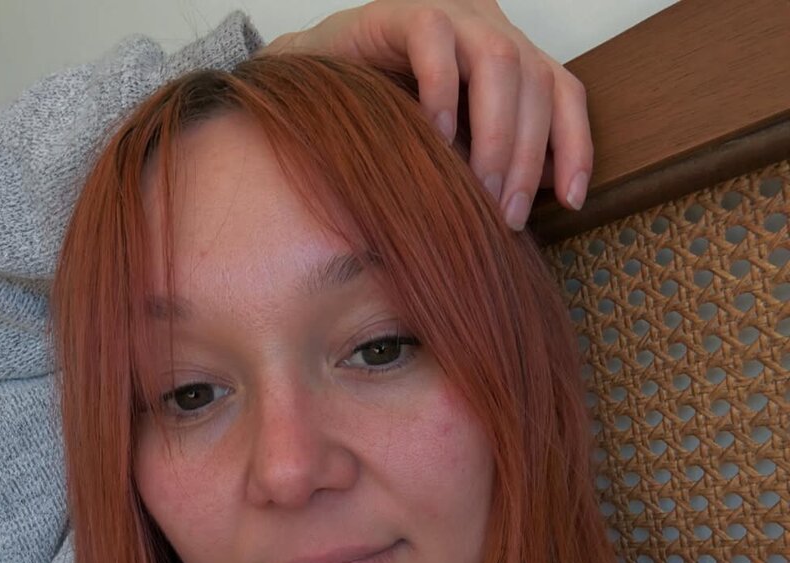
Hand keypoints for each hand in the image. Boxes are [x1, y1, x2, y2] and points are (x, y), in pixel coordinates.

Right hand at [261, 0, 592, 230]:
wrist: (311, 97)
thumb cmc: (383, 130)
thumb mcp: (450, 153)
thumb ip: (491, 165)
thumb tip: (537, 202)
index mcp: (509, 62)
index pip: (564, 92)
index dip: (576, 145)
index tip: (572, 202)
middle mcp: (487, 29)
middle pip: (536, 83)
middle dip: (528, 158)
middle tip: (505, 217)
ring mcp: (449, 15)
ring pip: (500, 60)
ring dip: (495, 133)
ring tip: (475, 187)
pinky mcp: (401, 12)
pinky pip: (434, 39)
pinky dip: (441, 89)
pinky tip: (434, 136)